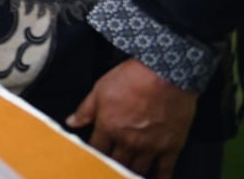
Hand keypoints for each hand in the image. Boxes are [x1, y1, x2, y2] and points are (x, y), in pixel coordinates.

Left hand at [68, 59, 197, 177]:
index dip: (93, 155)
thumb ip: (86, 109)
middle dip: (110, 166)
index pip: (96, 149)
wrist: (164, 75)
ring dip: (130, 172)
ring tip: (125, 172)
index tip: (91, 158)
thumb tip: (72, 122)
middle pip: (116, 162)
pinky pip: (165, 169)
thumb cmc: (132, 78)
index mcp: (109, 127)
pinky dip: (160, 178)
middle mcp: (128, 141)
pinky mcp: (171, 146)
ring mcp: (150, 146)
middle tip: (108, 167)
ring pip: (137, 168)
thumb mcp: (100, 89)